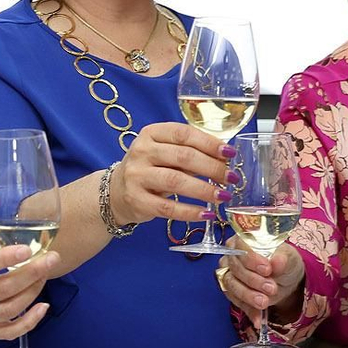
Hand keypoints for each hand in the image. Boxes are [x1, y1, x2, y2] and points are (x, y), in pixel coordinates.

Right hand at [0, 213, 58, 337]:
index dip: (5, 259)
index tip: (27, 248)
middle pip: (1, 290)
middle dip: (30, 274)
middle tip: (51, 258)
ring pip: (8, 311)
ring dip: (32, 293)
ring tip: (46, 273)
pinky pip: (7, 333)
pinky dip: (28, 324)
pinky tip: (43, 307)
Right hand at [108, 122, 234, 226]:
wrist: (116, 192)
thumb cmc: (150, 168)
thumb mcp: (164, 152)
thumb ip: (189, 151)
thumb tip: (224, 158)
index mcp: (151, 133)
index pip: (184, 133)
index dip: (209, 143)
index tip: (230, 153)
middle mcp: (141, 151)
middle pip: (183, 157)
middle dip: (212, 167)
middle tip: (231, 177)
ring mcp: (136, 176)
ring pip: (176, 181)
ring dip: (204, 190)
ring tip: (224, 196)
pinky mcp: (136, 200)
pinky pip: (168, 208)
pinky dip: (190, 212)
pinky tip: (207, 214)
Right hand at [220, 240, 305, 318]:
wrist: (284, 280)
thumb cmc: (284, 262)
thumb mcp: (289, 258)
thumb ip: (283, 258)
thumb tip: (277, 261)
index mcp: (245, 240)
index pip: (241, 245)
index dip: (252, 258)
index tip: (267, 269)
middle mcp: (233, 255)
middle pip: (236, 267)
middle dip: (253, 280)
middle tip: (271, 288)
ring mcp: (230, 273)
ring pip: (231, 284)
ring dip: (248, 296)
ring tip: (264, 303)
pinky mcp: (231, 291)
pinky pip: (235, 301)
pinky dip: (247, 309)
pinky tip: (258, 317)